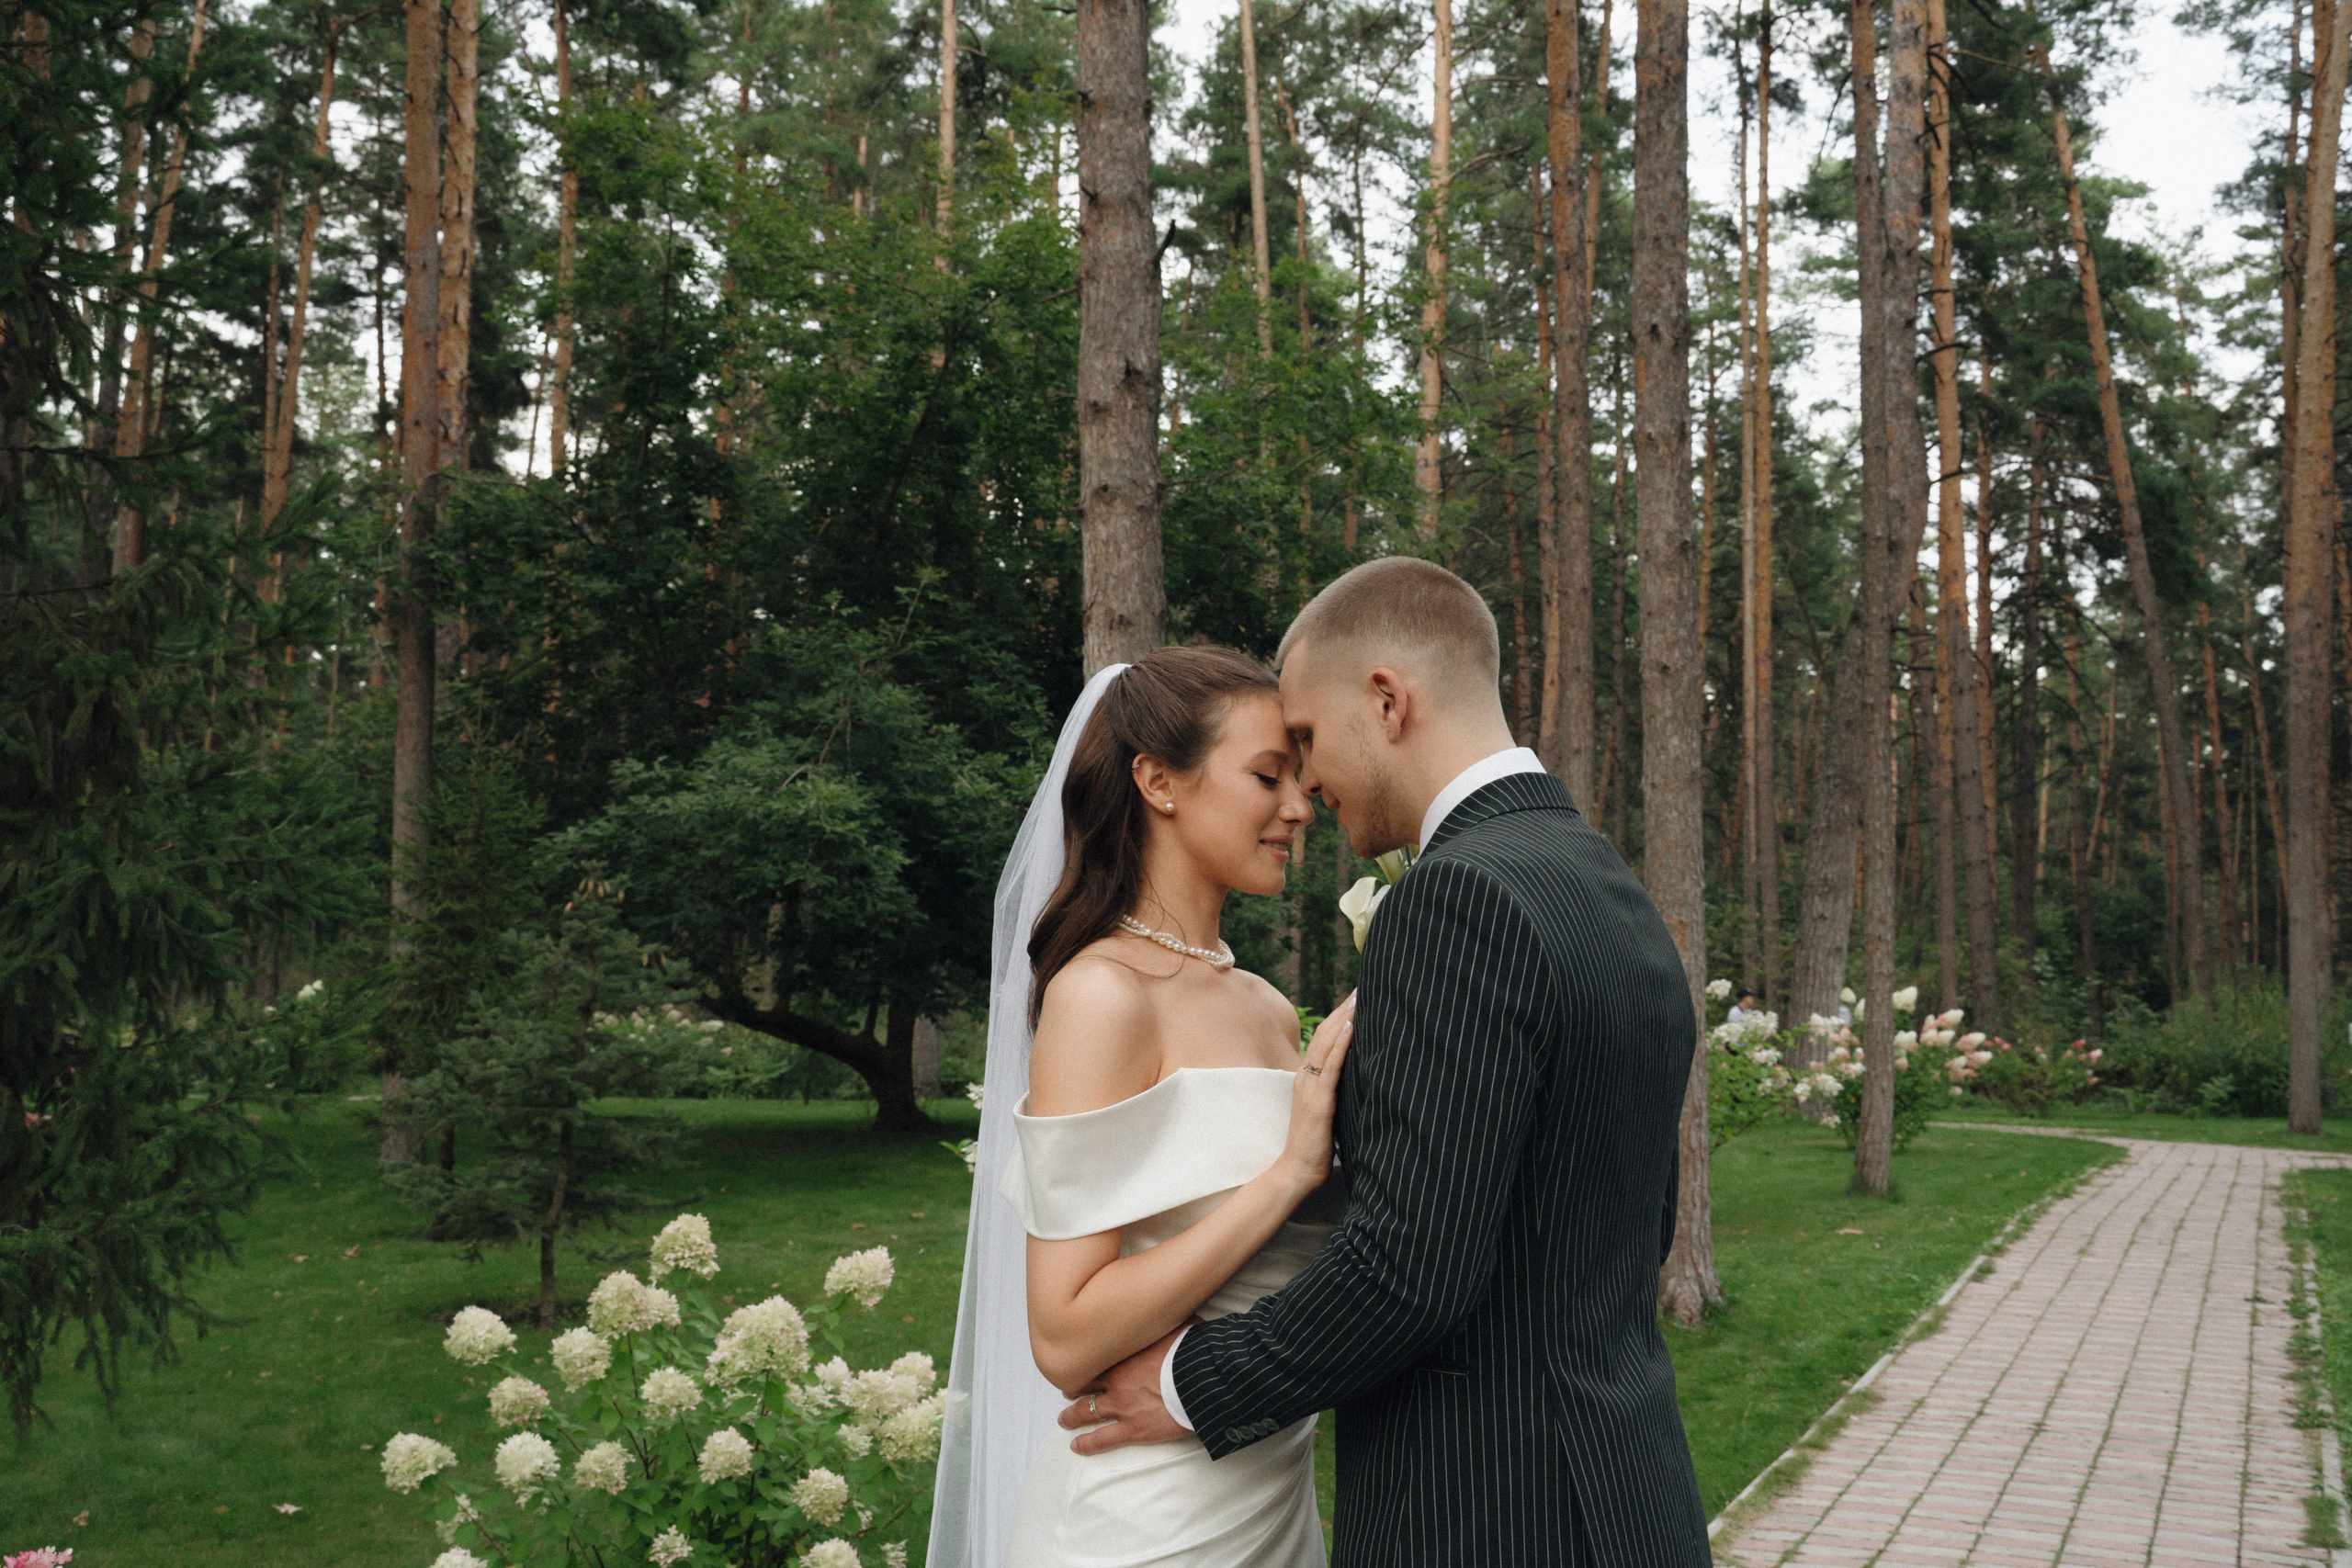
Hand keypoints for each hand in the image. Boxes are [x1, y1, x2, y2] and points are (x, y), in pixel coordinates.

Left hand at [1058, 1322, 1192, 1454]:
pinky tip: (1077, 1446)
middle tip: (1068, 1392)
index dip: (1087, 1363)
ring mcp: (1123, 1406)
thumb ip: (1165, 1322)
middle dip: (1074, 1389)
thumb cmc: (1193, 1350)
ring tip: (1064, 1420)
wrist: (1202, 1378)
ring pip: (1087, 1411)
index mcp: (1126, 1355)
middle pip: (1086, 1385)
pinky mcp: (1134, 1429)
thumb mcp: (1177, 1325)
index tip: (1081, 1364)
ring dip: (1072, 1416)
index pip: (1096, 1359)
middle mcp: (1117, 1380)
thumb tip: (1170, 1307)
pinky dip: (1087, 1443)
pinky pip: (1103, 1438)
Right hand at [1280, 992, 1355, 1192]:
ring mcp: (1310, 1088)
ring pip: (1327, 1044)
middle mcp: (1306, 1077)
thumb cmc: (1313, 1146)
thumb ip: (1334, 1092)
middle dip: (1344, 1009)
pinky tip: (1352, 1027)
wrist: (1294, 1171)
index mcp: (1307, 1078)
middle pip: (1325, 1033)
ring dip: (1344, 1018)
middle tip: (1362, 986)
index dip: (1339, 1017)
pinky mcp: (1319, 1102)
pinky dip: (1341, 1044)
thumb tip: (1357, 1079)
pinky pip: (1331, 1067)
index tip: (1356, 997)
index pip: (1323, 1039)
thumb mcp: (1325, 1111)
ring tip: (1359, 997)